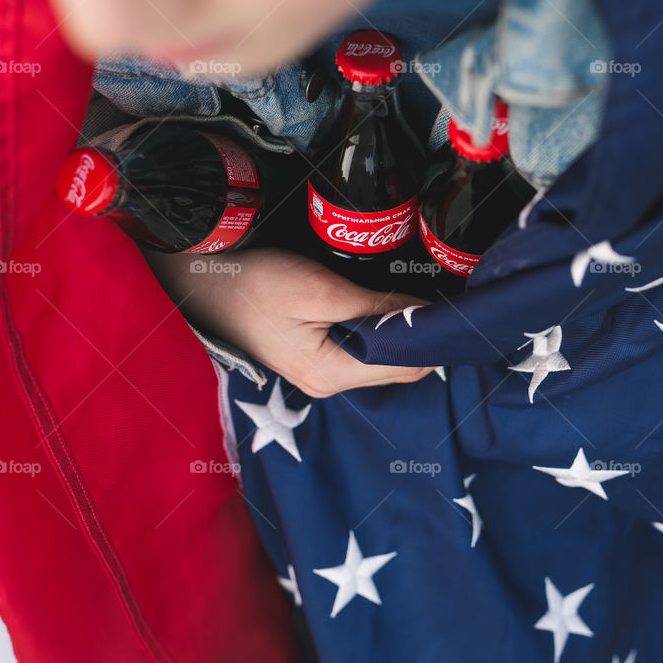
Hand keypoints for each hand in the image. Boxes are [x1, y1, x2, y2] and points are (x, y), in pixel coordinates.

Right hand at [144, 246, 434, 397]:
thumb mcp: (320, 290)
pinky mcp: (313, 356)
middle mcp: (327, 384)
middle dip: (422, 338)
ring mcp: (319, 373)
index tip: (461, 311)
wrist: (202, 278)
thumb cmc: (254, 283)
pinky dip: (382, 331)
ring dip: (402, 333)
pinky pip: (363, 350)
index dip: (433, 340)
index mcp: (330, 375)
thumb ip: (376, 306)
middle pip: (396, 367)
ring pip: (381, 359)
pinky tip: (391, 308)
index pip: (405, 367)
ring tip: (424, 301)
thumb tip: (427, 314)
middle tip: (450, 302)